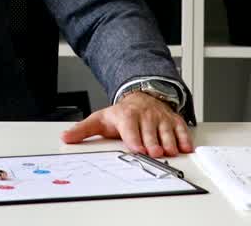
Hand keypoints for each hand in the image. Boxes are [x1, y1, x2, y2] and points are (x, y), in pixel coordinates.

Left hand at [59, 92, 193, 157]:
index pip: (130, 126)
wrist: (140, 97)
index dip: (134, 138)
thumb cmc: (120, 114)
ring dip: (170, 141)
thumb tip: (65, 137)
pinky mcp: (173, 120)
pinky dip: (184, 137)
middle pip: (150, 130)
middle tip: (155, 153)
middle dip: (153, 142)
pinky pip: (181, 128)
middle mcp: (145, 115)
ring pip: (166, 129)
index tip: (137, 148)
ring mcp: (160, 117)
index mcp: (126, 115)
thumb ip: (82, 130)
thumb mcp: (99, 120)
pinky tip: (186, 147)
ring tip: (171, 152)